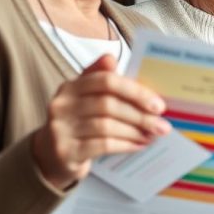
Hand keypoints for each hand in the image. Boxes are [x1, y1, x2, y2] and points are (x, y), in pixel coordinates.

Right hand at [31, 54, 171, 189]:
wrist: (51, 156)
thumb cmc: (78, 122)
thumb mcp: (86, 98)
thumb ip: (102, 79)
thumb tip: (111, 57)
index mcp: (70, 87)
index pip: (106, 81)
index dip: (135, 91)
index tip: (158, 104)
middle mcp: (62, 105)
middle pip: (108, 105)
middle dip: (140, 116)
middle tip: (162, 125)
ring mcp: (61, 129)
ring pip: (106, 126)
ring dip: (135, 132)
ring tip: (152, 136)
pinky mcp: (66, 151)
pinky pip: (102, 145)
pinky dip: (125, 145)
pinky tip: (139, 146)